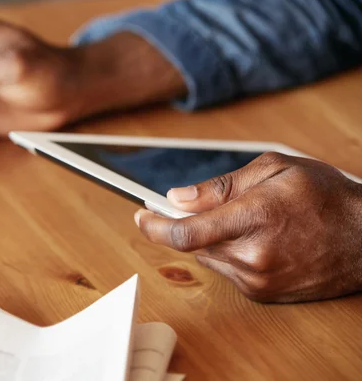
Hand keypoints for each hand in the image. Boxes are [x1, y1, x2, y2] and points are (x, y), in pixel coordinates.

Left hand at [134, 152, 361, 302]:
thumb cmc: (324, 197)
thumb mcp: (273, 170)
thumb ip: (219, 187)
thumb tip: (177, 199)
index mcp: (254, 218)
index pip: (185, 232)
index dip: (154, 226)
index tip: (140, 216)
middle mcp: (253, 256)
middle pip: (193, 244)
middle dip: (190, 224)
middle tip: (206, 207)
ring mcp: (258, 280)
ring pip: (208, 257)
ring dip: (212, 238)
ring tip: (248, 220)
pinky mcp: (262, 294)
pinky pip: (227, 271)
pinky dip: (228, 253)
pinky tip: (257, 239)